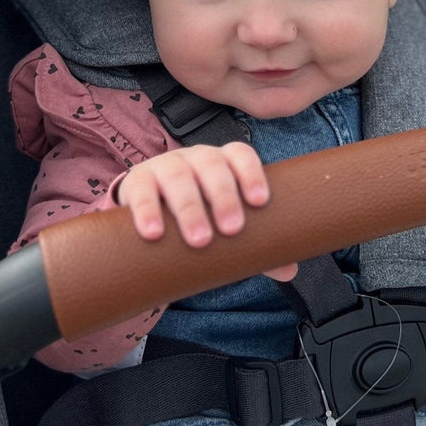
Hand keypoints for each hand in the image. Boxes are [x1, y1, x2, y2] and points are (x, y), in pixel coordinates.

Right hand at [117, 142, 296, 280]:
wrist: (150, 205)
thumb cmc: (201, 212)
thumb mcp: (223, 222)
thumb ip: (253, 244)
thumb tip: (288, 269)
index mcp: (223, 162)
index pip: (241, 156)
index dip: (252, 174)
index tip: (260, 201)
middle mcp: (196, 158)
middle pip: (212, 166)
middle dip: (224, 196)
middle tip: (232, 229)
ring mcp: (165, 166)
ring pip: (179, 177)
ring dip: (190, 208)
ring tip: (200, 240)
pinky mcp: (137, 182)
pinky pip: (141, 191)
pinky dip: (147, 211)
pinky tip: (154, 234)